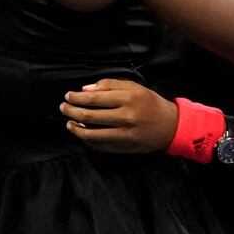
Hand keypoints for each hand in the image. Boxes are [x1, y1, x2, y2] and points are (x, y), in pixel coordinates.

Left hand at [60, 78, 177, 153]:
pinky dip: (87, 140)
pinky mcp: (124, 148)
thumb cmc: (150, 103)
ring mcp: (124, 134)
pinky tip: (83, 134)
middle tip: (63, 108)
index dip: (77, 97)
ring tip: (69, 123)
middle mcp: (125, 116)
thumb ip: (110, 85)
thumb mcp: (134, 87)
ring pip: (91, 134)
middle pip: (89, 115)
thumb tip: (85, 89)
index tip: (68, 95)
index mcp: (128, 98)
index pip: (94, 98)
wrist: (170, 125)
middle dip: (71, 111)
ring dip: (76, 128)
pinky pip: (99, 146)